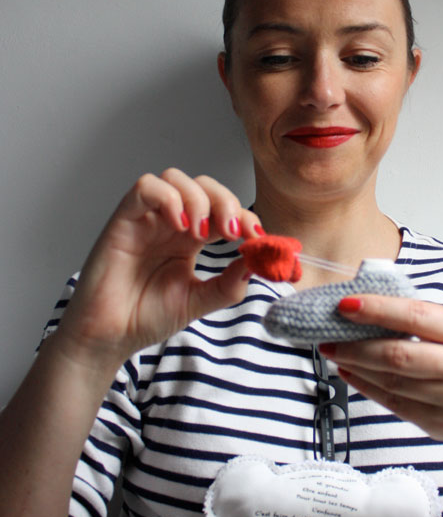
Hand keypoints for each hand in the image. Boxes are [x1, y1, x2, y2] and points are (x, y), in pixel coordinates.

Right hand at [55, 169, 260, 367]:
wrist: (109, 337)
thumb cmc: (145, 316)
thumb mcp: (198, 301)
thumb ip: (229, 285)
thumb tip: (258, 263)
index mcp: (191, 239)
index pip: (223, 211)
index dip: (245, 217)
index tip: (259, 239)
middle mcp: (170, 223)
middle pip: (204, 186)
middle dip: (227, 202)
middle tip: (235, 233)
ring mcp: (147, 219)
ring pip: (176, 178)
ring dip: (198, 199)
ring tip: (203, 233)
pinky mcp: (123, 221)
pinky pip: (145, 188)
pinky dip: (167, 198)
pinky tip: (180, 225)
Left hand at [319, 294, 442, 452]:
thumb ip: (426, 320)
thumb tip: (371, 306)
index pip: (417, 316)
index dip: (378, 310)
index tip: (347, 305)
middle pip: (399, 355)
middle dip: (356, 344)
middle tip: (328, 335)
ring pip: (391, 380)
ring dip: (355, 364)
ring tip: (334, 350)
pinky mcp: (437, 423)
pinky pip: (391, 401)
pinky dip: (364, 385)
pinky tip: (349, 372)